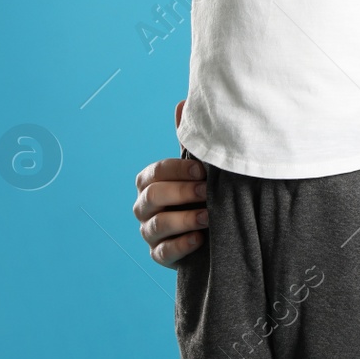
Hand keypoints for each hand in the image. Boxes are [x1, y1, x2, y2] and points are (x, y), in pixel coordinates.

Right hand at [133, 99, 205, 267]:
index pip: (154, 172)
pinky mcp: (160, 256)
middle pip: (152, 197)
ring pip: (155, 226)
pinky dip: (181, 245)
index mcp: (150, 182)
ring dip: (183, 219)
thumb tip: (182, 102)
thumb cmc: (203, 192)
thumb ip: (190, 142)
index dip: (178, 170)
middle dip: (181, 192)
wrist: (215, 228)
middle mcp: (144, 207)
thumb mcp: (199, 169)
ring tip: (209, 215)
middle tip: (207, 190)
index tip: (203, 169)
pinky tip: (200, 239)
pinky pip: (162, 253)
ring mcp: (149, 233)